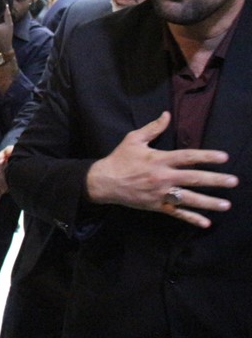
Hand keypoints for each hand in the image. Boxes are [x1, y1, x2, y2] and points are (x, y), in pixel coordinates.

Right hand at [85, 111, 237, 227]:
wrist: (104, 182)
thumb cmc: (119, 159)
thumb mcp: (133, 139)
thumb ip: (153, 128)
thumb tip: (167, 115)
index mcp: (158, 159)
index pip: (187, 157)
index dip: (207, 156)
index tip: (224, 157)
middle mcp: (162, 177)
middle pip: (193, 179)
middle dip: (215, 180)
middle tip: (233, 181)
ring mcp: (160, 193)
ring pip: (189, 199)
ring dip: (209, 202)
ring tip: (226, 205)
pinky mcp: (156, 205)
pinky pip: (177, 213)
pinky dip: (191, 219)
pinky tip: (206, 223)